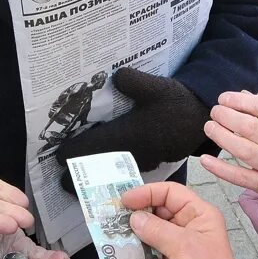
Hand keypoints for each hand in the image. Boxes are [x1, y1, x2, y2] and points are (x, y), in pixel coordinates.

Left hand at [54, 68, 208, 172]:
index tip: (56, 156)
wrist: (201, 117)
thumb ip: (133, 82)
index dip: (72, 154)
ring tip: (78, 177)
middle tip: (60, 182)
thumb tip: (113, 76)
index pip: (91, 149)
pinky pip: (124, 171)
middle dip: (79, 176)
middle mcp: (131, 153)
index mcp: (127, 136)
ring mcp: (141, 160)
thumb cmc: (176, 103)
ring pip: (111, 173)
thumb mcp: (156, 87)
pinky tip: (104, 169)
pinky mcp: (149, 161)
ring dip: (95, 176)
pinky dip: (111, 173)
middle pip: (98, 168)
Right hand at [123, 182, 235, 258]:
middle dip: (137, 212)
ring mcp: (177, 246)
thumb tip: (134, 218)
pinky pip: (147, 249)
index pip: (171, 193)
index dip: (148, 193)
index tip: (126, 200)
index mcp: (200, 215)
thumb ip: (157, 230)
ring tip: (114, 232)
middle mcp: (189, 227)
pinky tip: (121, 250)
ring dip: (133, 231)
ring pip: (150, 230)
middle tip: (114, 216)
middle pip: (158, 210)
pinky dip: (135, 249)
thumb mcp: (184, 248)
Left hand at [199, 91, 257, 197]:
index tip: (224, 98)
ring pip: (245, 151)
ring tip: (210, 127)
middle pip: (252, 128)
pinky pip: (241, 178)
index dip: (240, 101)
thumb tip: (241, 96)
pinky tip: (206, 159)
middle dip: (227, 117)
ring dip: (222, 137)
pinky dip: (221, 169)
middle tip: (215, 112)